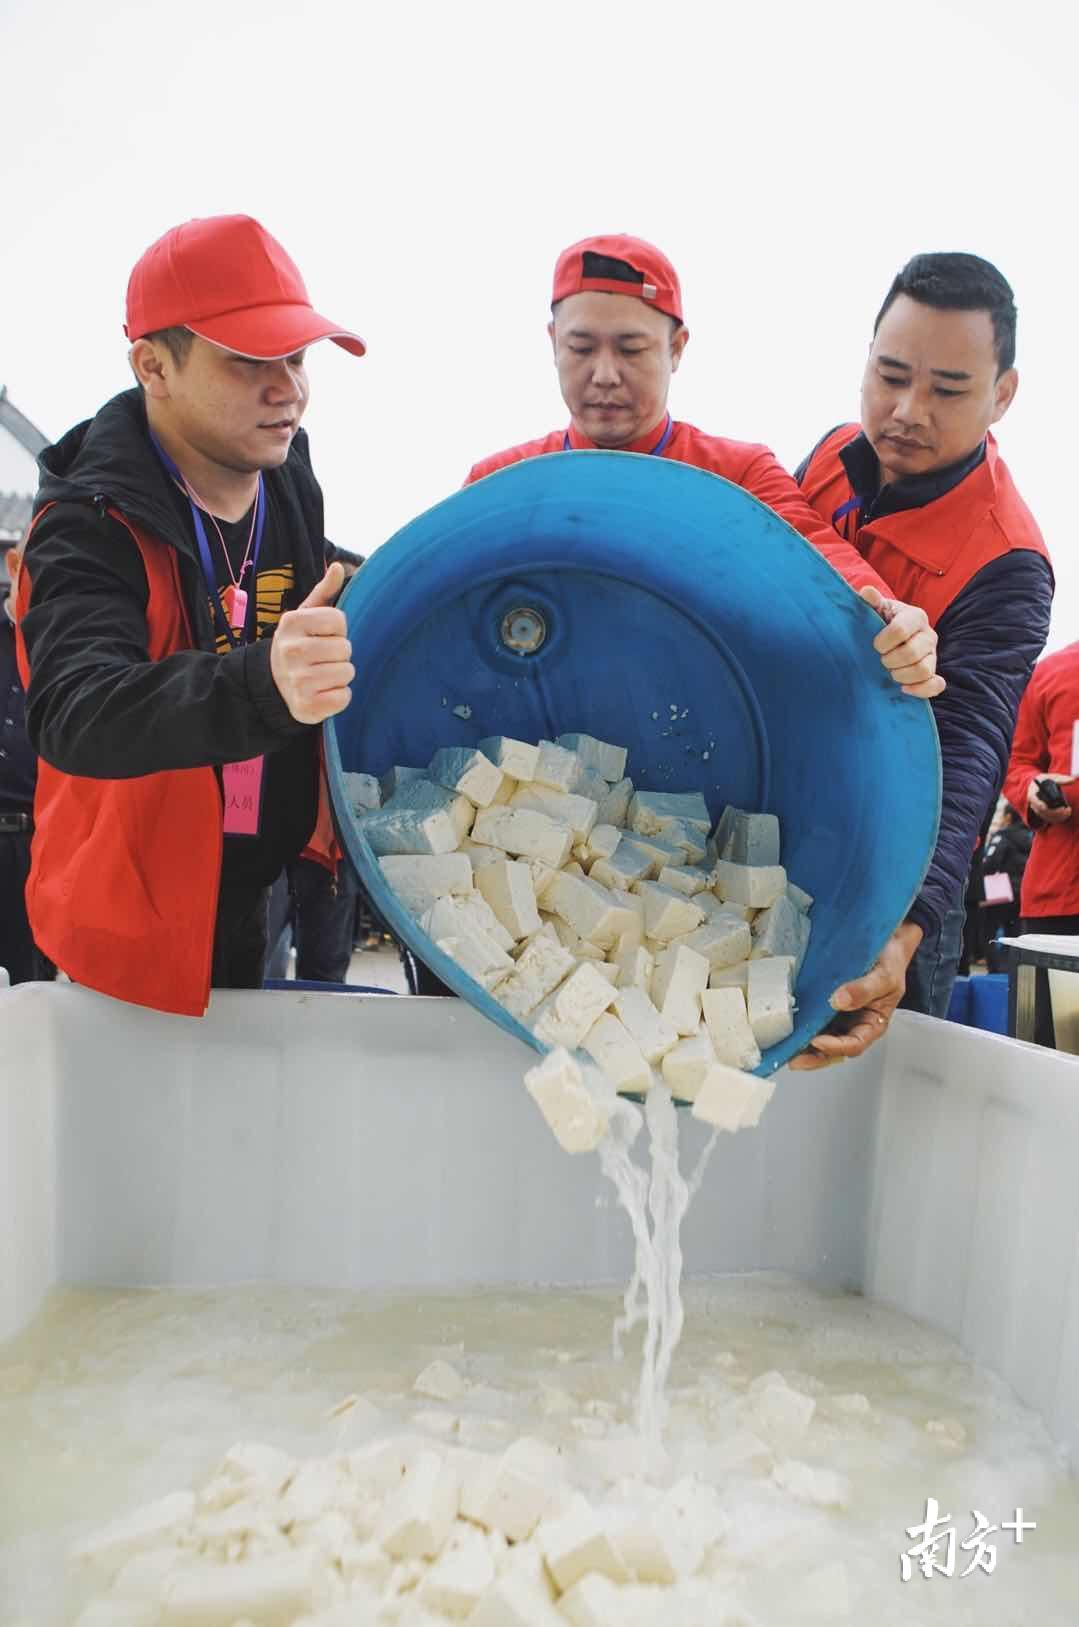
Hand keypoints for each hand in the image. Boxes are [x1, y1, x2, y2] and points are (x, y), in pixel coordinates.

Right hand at [270, 563, 353, 723]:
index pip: (339, 621)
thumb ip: (324, 592)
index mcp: (292, 623)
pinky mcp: (306, 706)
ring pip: (347, 673)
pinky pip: (344, 697)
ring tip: (321, 675)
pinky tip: (322, 693)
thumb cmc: (299, 644)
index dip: (337, 630)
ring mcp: (297, 680)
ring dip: (340, 675)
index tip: (322, 636)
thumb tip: (337, 567)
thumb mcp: (306, 615)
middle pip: (345, 648)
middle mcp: (291, 650)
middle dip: (339, 654)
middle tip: (321, 659)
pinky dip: (338, 697)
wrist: (274, 684)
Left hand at [788, 920, 922, 1070]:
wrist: (884, 941)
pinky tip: (785, 1024)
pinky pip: (810, 1016)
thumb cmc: (890, 962)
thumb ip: (864, 989)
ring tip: (784, 1047)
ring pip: (819, 1036)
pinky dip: (799, 1023)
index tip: (818, 1041)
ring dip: (802, 1044)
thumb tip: (839, 1000)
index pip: (854, 1044)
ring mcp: (836, 1015)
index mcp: (871, 1024)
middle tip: (793, 1058)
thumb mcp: (885, 975)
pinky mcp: (822, 1002)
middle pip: (833, 1048)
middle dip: (813, 1056)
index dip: (836, 1047)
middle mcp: (852, 1024)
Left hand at [860, 586, 944, 699]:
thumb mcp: (876, 610)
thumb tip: (866, 591)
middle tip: (881, 660)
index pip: (901, 630)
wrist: (889, 637)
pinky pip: (936, 685)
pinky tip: (903, 689)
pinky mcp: (934, 673)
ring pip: (924, 670)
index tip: (875, 645)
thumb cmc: (880, 622)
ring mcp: (933, 655)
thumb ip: (871, 602)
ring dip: (901, 675)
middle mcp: (929, 635)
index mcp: (915, 616)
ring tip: (890, 672)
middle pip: (912, 653)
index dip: (883, 642)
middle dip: (890, 661)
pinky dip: (920, 690)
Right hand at [1028, 774, 1074, 824]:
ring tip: (1068, 811)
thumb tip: (1073, 780)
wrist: (1037, 787)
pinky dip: (1058, 818)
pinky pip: (1050, 819)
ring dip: (1058, 816)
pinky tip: (1066, 814)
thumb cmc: (1044, 781)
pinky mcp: (1043, 814)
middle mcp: (1034, 804)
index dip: (1039, 804)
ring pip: (1047, 816)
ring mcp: (1038, 810)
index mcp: (1033, 794)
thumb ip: (1061, 779)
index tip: (1046, 806)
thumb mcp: (1051, 778)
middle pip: (1043, 811)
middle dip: (1054, 812)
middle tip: (1065, 809)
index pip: (1034, 801)